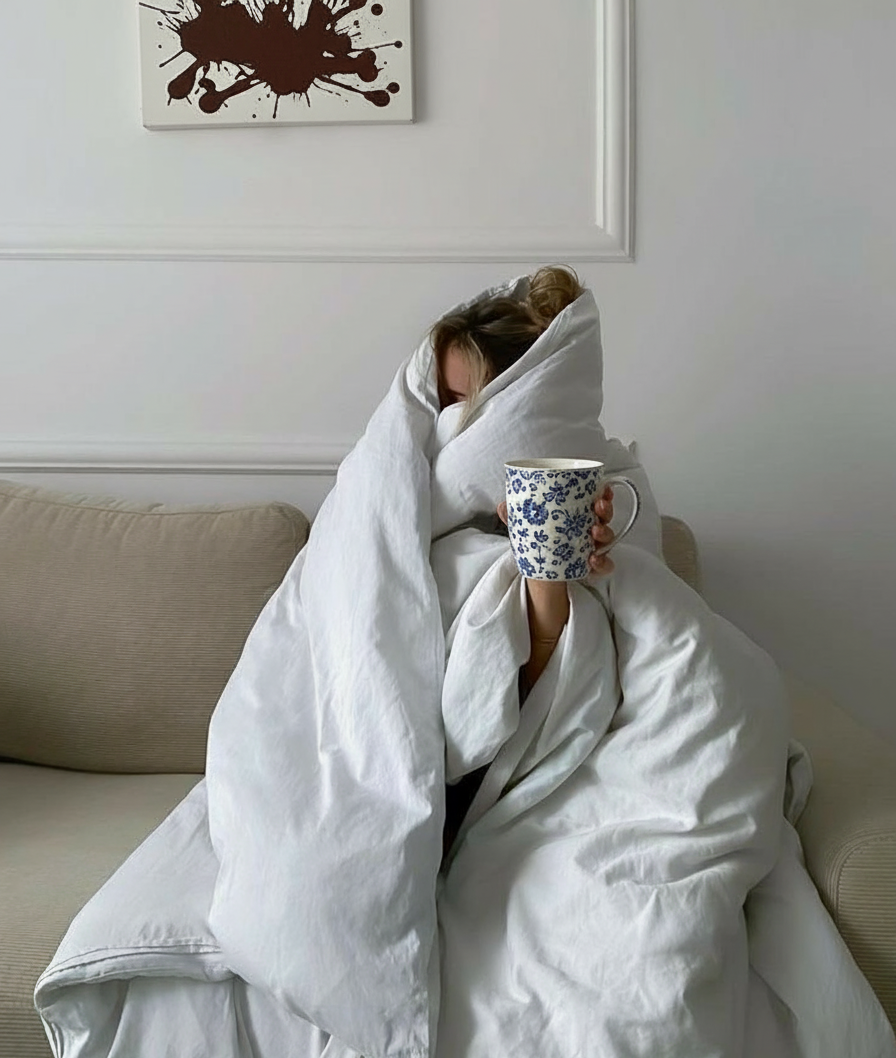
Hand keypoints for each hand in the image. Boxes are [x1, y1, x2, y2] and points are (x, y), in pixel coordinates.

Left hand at [496, 484, 615, 577]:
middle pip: (605, 516)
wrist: (540, 572)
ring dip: (605, 533)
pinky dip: (602, 563)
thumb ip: (515, 515)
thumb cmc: (539, 541)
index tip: (603, 488)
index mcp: (578, 515)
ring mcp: (593, 548)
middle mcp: (589, 529)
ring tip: (594, 531)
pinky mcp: (593, 567)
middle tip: (598, 507)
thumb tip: (504, 506)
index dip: (604, 493)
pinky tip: (592, 560)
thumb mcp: (526, 526)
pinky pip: (604, 565)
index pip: (597, 500)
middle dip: (605, 510)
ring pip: (607, 539)